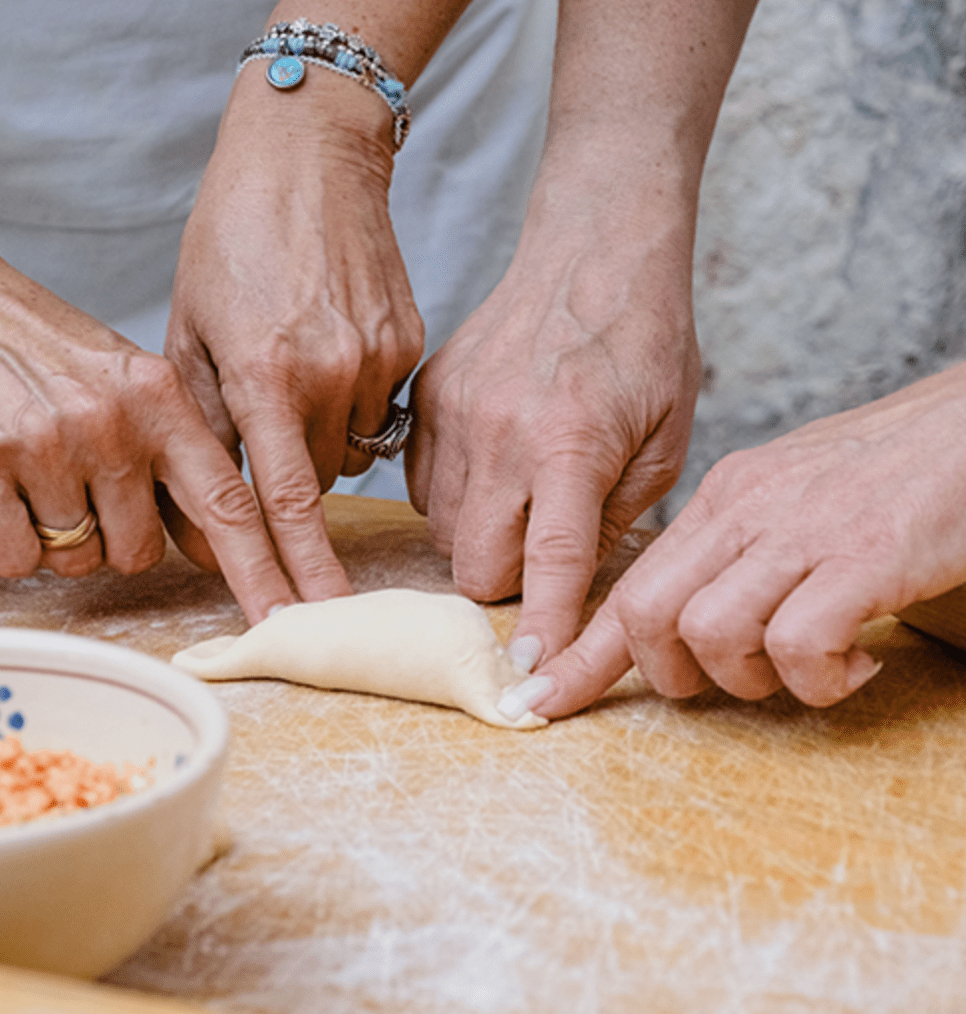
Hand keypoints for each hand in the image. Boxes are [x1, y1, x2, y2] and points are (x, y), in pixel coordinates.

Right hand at [0, 209, 292, 624]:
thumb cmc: (54, 351)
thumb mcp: (134, 383)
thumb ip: (179, 457)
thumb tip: (219, 548)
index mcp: (161, 399)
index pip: (227, 503)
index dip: (262, 570)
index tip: (286, 617)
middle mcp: (111, 422)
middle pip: (142, 553)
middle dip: (120, 538)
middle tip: (89, 486)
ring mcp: (44, 443)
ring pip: (80, 561)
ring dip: (66, 540)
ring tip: (45, 476)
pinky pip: (19, 560)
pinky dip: (15, 544)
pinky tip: (7, 490)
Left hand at [165, 66, 422, 601]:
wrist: (308, 161)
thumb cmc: (234, 237)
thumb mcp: (191, 326)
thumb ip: (208, 420)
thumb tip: (219, 499)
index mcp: (266, 372)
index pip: (283, 501)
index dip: (294, 568)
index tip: (310, 618)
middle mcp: (330, 373)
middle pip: (318, 479)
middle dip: (292, 475)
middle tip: (273, 421)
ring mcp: (378, 359)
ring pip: (353, 447)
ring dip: (326, 436)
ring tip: (301, 370)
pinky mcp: (409, 344)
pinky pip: (381, 408)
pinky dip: (354, 400)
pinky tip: (333, 348)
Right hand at [406, 197, 700, 665]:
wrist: (593, 251)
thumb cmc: (644, 342)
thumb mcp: (668, 436)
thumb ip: (623, 516)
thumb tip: (581, 582)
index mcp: (572, 443)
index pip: (550, 565)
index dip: (544, 632)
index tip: (533, 685)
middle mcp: (502, 432)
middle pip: (473, 566)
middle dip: (505, 587)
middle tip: (542, 560)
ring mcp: (456, 412)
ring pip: (441, 532)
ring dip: (480, 540)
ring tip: (522, 500)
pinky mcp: (428, 396)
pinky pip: (421, 485)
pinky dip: (455, 499)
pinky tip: (494, 469)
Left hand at [526, 364, 965, 717]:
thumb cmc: (883, 474)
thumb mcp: (785, 498)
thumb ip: (731, 551)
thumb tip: (685, 615)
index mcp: (722, 499)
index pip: (628, 585)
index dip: (581, 655)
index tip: (541, 698)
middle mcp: (746, 511)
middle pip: (647, 613)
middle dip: (669, 675)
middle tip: (728, 681)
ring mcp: (801, 531)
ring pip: (709, 632)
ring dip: (751, 678)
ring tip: (807, 667)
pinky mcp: (863, 557)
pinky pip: (799, 643)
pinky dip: (821, 678)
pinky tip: (857, 662)